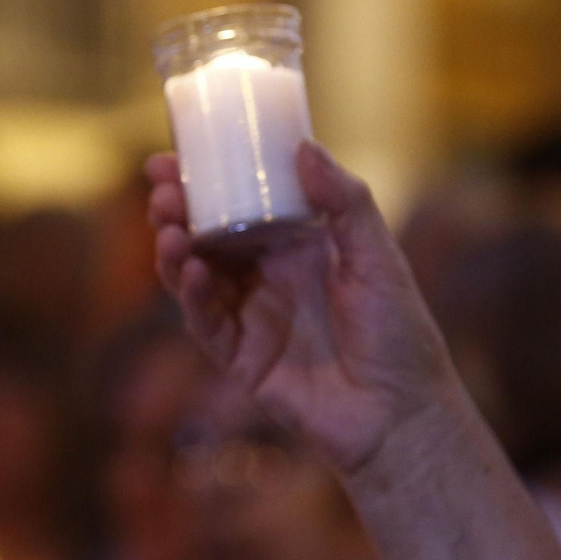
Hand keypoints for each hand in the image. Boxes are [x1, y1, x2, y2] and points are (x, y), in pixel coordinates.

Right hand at [147, 141, 464, 475]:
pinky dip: (192, 296)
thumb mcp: (379, 257)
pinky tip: (191, 272)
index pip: (239, 202)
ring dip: (175, 250)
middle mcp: (266, 277)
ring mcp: (249, 316)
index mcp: (296, 245)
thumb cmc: (399, 333)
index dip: (205, 180)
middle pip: (207, 235)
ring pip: (195, 276)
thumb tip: (304, 147)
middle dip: (178, 210)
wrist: (399, 412)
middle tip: (161, 189)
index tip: (175, 157)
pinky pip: (205, 322)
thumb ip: (345, 202)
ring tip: (169, 227)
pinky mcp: (239, 357)